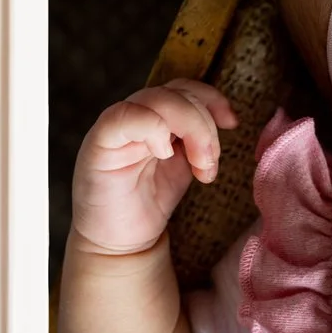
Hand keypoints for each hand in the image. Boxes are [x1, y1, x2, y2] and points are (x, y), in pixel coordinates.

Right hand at [68, 80, 235, 257]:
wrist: (119, 244)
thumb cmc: (148, 205)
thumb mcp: (184, 165)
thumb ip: (195, 139)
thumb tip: (226, 120)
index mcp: (154, 117)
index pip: (183, 88)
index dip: (211, 99)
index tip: (231, 124)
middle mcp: (133, 116)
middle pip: (175, 92)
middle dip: (204, 126)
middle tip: (208, 165)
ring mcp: (114, 128)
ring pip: (157, 99)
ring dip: (191, 128)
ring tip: (198, 167)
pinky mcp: (99, 144)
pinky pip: (125, 117)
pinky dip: (153, 128)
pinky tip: (163, 154)